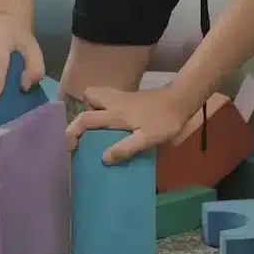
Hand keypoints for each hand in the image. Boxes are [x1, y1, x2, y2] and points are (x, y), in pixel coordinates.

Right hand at [66, 85, 190, 163]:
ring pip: (100, 94)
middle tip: (90, 131)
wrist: (182, 99)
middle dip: (83, 111)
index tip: (70, 148)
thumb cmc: (165, 121)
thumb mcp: (147, 139)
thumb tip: (103, 158)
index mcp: (116, 113)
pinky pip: (110, 99)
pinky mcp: (131, 97)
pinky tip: (117, 125)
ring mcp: (124, 97)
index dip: (72, 133)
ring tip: (102, 129)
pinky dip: (106, 108)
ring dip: (95, 108)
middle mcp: (116, 101)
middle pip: (89, 95)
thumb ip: (125, 148)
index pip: (85, 119)